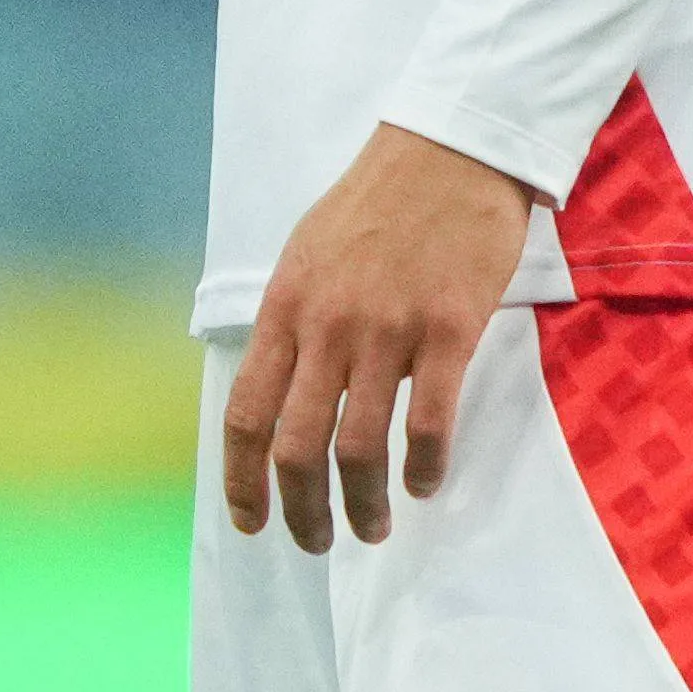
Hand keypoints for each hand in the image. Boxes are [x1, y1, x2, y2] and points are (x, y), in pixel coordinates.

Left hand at [224, 122, 539, 551]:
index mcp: (284, 309)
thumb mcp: (306, 254)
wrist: (450, 149)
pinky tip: (423, 484)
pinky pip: (428, 421)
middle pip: (295, 447)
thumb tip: (278, 385)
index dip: (241, 482)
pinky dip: (423, 466)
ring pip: (359, 446)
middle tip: (318, 541)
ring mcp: (386, 329)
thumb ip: (290, 322)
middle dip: (302, 511)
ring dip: (363, 504)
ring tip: (374, 527)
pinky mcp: (447, 329)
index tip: (253, 521)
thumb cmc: (378, 203)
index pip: (245, 415)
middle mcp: (326, 325)